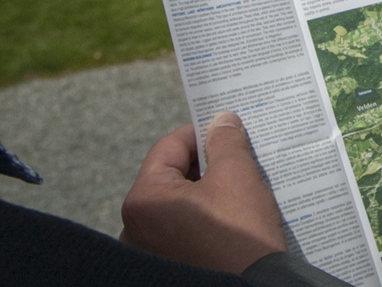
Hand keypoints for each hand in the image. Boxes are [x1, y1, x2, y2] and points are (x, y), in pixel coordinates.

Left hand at [121, 112, 286, 273]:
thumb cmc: (240, 234)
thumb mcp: (238, 176)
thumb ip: (225, 141)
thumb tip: (221, 120)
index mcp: (143, 200)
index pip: (169, 147)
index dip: (201, 132)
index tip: (229, 130)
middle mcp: (135, 227)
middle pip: (172, 176)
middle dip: (207, 163)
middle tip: (239, 157)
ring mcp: (149, 251)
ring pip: (179, 203)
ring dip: (208, 189)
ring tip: (241, 186)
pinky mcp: (167, 265)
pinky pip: (183, 228)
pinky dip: (206, 215)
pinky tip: (233, 214)